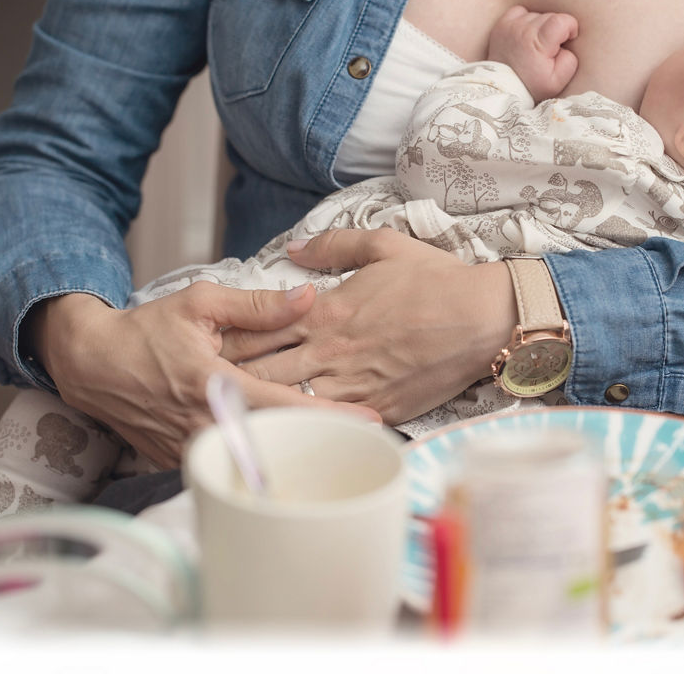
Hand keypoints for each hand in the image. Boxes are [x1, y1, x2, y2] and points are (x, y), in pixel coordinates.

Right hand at [28, 285, 379, 469]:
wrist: (90, 363)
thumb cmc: (146, 331)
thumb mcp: (201, 303)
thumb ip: (257, 305)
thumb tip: (309, 297)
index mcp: (214, 385)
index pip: (285, 405)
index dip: (330, 415)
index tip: (370, 421)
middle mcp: (205, 423)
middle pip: (277, 440)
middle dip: (322, 441)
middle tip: (367, 438)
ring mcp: (192, 448)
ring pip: (255, 457)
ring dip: (293, 452)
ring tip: (337, 446)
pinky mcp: (182, 460)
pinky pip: (229, 463)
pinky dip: (259, 457)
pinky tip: (288, 451)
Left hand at [218, 229, 517, 424]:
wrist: (482, 319)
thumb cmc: (437, 281)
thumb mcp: (384, 246)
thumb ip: (333, 245)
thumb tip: (296, 249)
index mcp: (326, 313)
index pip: (260, 329)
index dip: (227, 340)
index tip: (203, 347)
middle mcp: (331, 351)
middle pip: (264, 371)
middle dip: (231, 381)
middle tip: (200, 390)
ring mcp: (353, 384)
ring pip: (291, 403)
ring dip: (261, 411)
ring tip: (230, 419)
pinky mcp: (378, 408)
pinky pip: (331, 424)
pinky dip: (305, 431)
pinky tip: (283, 438)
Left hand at [488, 5, 579, 100]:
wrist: (503, 88)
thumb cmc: (531, 86)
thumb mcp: (558, 81)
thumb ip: (570, 59)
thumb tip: (567, 43)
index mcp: (538, 43)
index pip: (561, 20)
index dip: (570, 28)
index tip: (566, 40)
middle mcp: (523, 30)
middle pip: (550, 16)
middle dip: (556, 30)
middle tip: (549, 48)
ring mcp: (510, 26)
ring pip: (536, 14)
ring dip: (540, 26)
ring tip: (536, 44)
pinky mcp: (502, 25)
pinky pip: (520, 12)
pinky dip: (526, 20)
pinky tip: (526, 35)